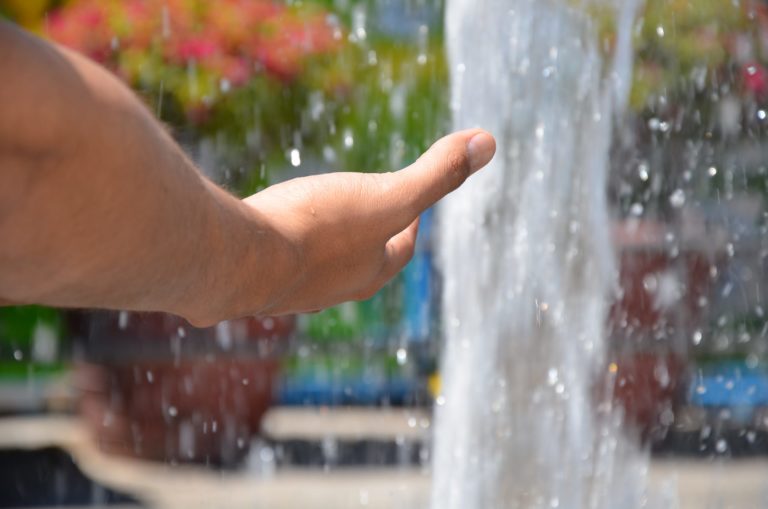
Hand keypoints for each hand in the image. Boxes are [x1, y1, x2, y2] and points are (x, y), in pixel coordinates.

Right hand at [240, 129, 494, 316]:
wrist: (238, 260)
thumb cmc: (317, 228)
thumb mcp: (387, 196)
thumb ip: (435, 174)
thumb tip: (488, 142)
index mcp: (370, 271)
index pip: (401, 249)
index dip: (410, 227)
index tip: (411, 208)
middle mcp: (335, 289)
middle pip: (363, 262)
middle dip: (370, 238)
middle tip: (370, 215)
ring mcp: (292, 290)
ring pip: (318, 266)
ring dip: (326, 246)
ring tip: (321, 223)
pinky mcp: (254, 283)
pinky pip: (277, 262)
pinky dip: (283, 247)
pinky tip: (269, 235)